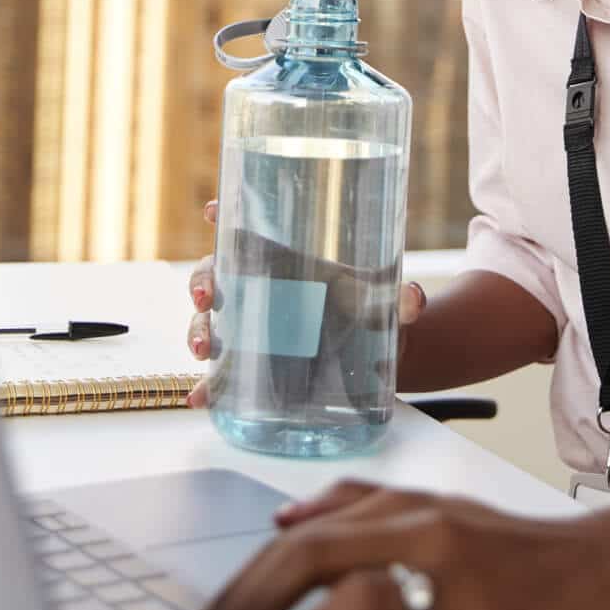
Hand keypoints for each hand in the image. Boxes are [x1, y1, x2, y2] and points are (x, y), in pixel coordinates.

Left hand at [175, 480, 609, 609]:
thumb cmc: (519, 552)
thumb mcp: (441, 511)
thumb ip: (360, 508)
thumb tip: (279, 523)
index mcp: (408, 512)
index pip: (300, 541)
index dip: (240, 589)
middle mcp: (430, 540)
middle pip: (314, 561)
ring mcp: (464, 593)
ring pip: (358, 606)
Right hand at [184, 201, 427, 406]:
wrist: (372, 360)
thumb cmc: (367, 314)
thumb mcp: (382, 302)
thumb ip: (399, 300)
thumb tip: (413, 299)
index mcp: (282, 261)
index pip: (245, 230)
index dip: (224, 216)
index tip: (213, 210)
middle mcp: (256, 290)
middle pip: (212, 272)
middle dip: (200, 280)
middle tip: (207, 295)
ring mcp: (248, 329)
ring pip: (206, 321)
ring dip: (196, 332)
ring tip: (204, 351)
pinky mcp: (250, 367)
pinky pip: (219, 374)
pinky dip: (205, 387)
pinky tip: (200, 399)